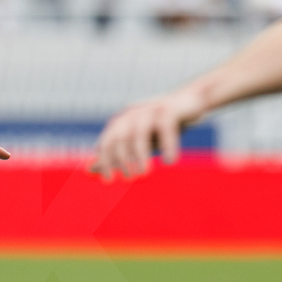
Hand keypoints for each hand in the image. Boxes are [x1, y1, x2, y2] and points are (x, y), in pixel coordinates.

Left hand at [90, 89, 205, 179]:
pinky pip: (165, 128)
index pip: (107, 142)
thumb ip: (116, 153)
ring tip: (144, 173)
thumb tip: (91, 169)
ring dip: (140, 155)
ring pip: (139, 133)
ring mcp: (150, 110)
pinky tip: (170, 161)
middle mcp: (132, 114)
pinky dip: (167, 145)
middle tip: (129, 177)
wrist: (190, 101)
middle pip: (120, 137)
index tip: (110, 180)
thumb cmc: (160, 126)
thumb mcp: (137, 141)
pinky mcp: (170, 109)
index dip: (105, 161)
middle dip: (122, 159)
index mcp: (121, 122)